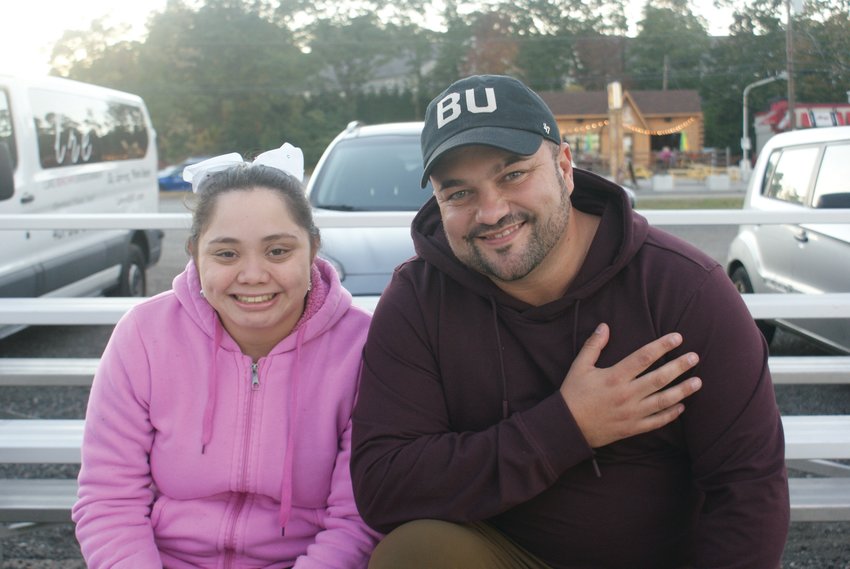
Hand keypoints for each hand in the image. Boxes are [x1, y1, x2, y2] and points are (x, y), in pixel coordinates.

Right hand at [559, 323, 700, 447]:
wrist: (567, 427)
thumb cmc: (573, 395)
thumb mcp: (579, 367)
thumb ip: (593, 346)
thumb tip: (605, 326)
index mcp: (614, 377)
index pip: (644, 357)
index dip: (662, 346)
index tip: (678, 337)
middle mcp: (627, 394)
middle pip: (659, 378)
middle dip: (679, 366)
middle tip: (695, 357)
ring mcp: (631, 413)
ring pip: (663, 400)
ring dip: (683, 391)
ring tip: (697, 382)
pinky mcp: (632, 428)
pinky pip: (656, 421)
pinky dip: (671, 414)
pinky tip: (682, 407)